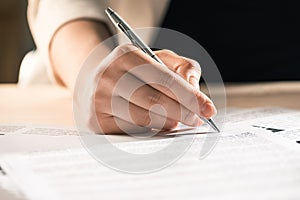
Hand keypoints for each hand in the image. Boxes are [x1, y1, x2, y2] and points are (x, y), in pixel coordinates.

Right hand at [94, 44, 215, 133]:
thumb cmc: (134, 72)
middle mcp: (108, 75)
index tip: (208, 109)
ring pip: (144, 118)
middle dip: (183, 113)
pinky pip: (131, 130)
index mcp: (126, 54)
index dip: (190, 96)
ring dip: (166, 122)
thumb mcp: (159, 59)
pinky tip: (154, 124)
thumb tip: (194, 88)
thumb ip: (183, 68)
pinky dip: (148, 130)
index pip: (165, 79)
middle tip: (197, 119)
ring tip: (174, 119)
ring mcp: (99, 99)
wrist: (95, 82)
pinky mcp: (96, 120)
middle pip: (155, 101)